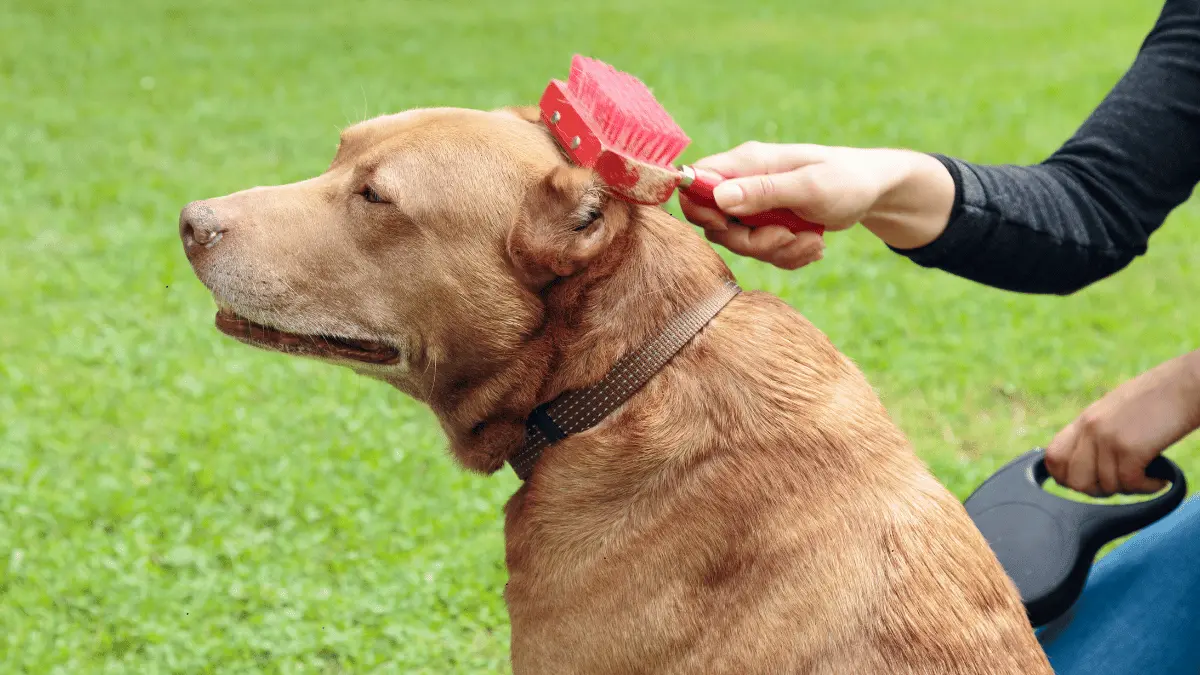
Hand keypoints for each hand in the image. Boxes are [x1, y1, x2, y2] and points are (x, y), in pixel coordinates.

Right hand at [678, 142, 954, 269]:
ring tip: (811, 240)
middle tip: (786, 236)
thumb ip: (763, 192)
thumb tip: (718, 197)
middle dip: (751, 241)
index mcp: (747, 163)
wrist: (875, 192)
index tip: (727, 225)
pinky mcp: (769, 225)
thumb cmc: (846, 179)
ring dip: (777, 251)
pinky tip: (814, 245)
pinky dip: (789, 256)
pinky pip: (764, 253)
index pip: (696, 181)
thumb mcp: (808, 187)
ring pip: (742, 243)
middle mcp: (745, 183)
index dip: (700, 208)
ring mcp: (757, 206)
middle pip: (717, 224)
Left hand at [1046, 350, 1199, 495]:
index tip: (1090, 481)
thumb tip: (1086, 466)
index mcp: (1085, 420)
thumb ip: (1096, 435)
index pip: (1053, 457)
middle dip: (1098, 491)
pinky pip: (1129, 484)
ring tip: (1147, 476)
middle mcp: (1090, 428)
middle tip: (1122, 483)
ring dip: (1129, 489)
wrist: (1186, 385)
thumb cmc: (1158, 400)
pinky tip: (1160, 479)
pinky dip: (1147, 488)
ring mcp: (1107, 438)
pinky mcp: (1130, 448)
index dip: (1066, 477)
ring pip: (1105, 486)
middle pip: (1074, 481)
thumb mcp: (1114, 413)